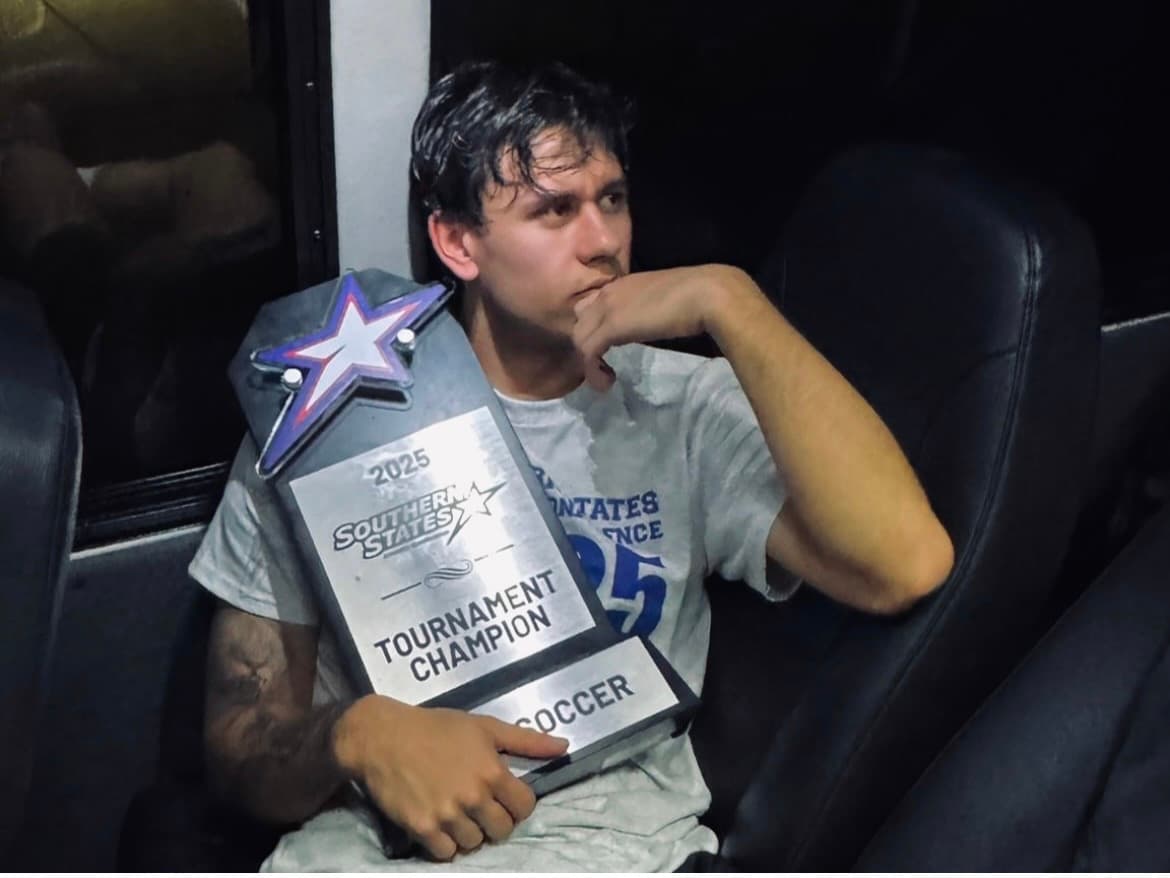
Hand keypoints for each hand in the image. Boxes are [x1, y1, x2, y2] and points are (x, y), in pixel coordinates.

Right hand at [332, 695, 567, 860]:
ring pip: (474, 843)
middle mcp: (473, 796)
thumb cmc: (436, 727)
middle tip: (479, 806)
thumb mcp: (484, 726)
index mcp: (492, 771)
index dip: (517, 803)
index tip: (504, 796)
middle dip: (495, 820)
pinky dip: (446, 844)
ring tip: (457, 813)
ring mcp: (447, 815)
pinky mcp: (422, 828)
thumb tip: (564, 746)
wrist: (383, 737)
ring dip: (469, 832)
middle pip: (502, 830)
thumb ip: (526, 740)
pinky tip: (440, 824)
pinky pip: (446, 853)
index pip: (525, 807)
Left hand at [571, 264, 757, 390]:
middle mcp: (609, 292)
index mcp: (622, 284)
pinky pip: (588, 352)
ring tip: (606, 379)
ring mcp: (607, 308)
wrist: (708, 294)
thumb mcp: (664, 301)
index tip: (609, 350)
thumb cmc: (698, 296)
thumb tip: (652, 325)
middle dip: (588, 347)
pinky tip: (608, 382)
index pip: (590, 306)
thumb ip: (649, 310)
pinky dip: (593, 371)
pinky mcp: (611, 327)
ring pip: (579, 338)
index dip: (595, 330)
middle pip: (579, 323)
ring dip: (588, 364)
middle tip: (604, 366)